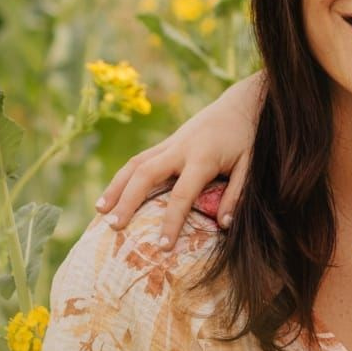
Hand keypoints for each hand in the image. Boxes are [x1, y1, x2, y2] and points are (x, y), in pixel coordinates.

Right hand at [95, 72, 265, 244]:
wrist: (242, 104)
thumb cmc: (249, 138)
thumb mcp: (251, 166)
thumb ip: (237, 194)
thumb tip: (223, 225)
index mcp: (203, 157)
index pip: (182, 194)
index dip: (171, 221)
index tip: (163, 246)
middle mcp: (181, 148)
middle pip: (145, 174)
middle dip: (127, 201)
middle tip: (114, 226)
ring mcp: (171, 143)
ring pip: (135, 163)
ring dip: (116, 186)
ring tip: (100, 211)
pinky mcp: (167, 142)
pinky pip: (139, 159)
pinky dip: (123, 176)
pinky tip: (113, 194)